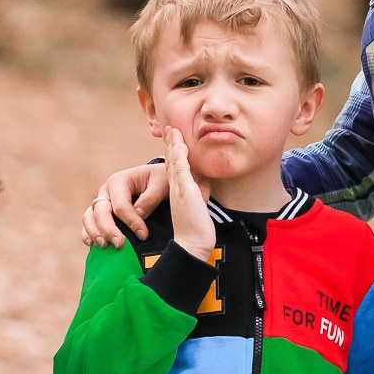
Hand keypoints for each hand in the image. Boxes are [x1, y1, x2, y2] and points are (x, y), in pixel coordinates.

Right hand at [83, 162, 166, 247]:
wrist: (155, 179)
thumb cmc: (159, 180)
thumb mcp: (160, 184)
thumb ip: (150, 199)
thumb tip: (138, 216)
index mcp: (118, 181)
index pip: (120, 206)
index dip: (131, 222)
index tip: (144, 235)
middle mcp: (105, 192)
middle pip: (100, 212)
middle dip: (108, 230)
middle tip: (119, 245)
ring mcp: (100, 203)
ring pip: (89, 218)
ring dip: (95, 234)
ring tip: (105, 246)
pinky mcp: (99, 213)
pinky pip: (88, 224)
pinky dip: (88, 235)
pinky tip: (94, 246)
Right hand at [162, 128, 213, 259]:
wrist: (190, 245)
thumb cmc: (194, 231)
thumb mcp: (197, 209)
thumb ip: (198, 196)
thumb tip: (204, 189)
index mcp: (178, 192)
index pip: (174, 169)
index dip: (174, 153)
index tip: (174, 140)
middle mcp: (176, 189)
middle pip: (171, 161)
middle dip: (171, 144)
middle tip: (169, 128)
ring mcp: (179, 189)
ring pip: (174, 162)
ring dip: (173, 144)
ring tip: (172, 130)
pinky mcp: (184, 192)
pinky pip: (180, 170)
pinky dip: (179, 156)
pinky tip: (180, 144)